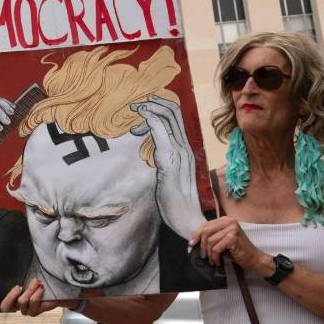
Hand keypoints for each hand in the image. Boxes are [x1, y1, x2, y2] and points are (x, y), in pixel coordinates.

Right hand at [0, 278, 76, 315]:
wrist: (56, 292)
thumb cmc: (39, 285)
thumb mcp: (28, 280)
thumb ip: (21, 278)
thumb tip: (16, 264)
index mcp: (14, 301)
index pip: (4, 306)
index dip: (7, 298)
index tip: (17, 286)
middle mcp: (20, 308)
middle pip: (8, 306)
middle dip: (13, 294)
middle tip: (19, 286)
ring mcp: (27, 311)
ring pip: (22, 301)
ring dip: (29, 289)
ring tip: (36, 282)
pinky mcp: (36, 311)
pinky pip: (33, 301)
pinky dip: (37, 292)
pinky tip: (42, 287)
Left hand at [130, 95, 204, 239]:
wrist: (187, 220)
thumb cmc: (176, 201)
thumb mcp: (170, 175)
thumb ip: (166, 161)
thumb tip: (157, 151)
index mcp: (185, 151)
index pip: (177, 120)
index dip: (161, 109)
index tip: (144, 109)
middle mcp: (185, 148)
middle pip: (175, 113)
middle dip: (155, 103)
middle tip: (138, 103)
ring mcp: (180, 154)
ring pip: (169, 118)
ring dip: (151, 108)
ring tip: (136, 108)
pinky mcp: (170, 162)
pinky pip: (162, 133)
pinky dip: (152, 120)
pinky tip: (142, 117)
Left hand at [190, 216, 267, 271]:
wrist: (253, 258)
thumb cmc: (237, 250)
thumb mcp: (222, 239)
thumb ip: (212, 236)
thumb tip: (194, 240)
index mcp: (225, 219)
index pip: (205, 225)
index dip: (196, 235)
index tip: (191, 244)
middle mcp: (229, 221)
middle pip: (206, 232)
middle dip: (202, 246)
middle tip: (203, 256)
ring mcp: (232, 228)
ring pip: (210, 241)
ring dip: (209, 254)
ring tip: (213, 260)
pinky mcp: (233, 237)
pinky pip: (216, 248)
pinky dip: (215, 257)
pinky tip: (218, 261)